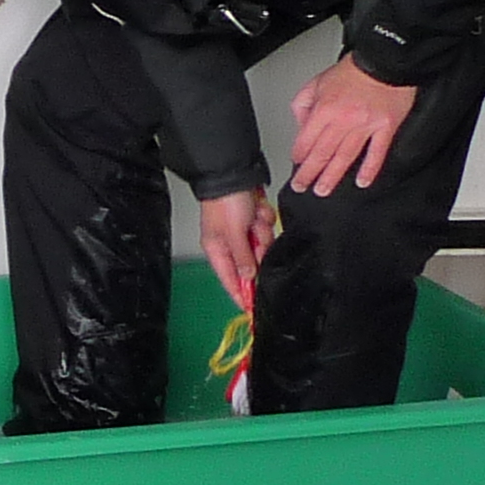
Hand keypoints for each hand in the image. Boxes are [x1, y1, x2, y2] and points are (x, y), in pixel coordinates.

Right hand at [197, 188, 275, 311]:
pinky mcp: (254, 221)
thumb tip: (248, 277)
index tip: (250, 311)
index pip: (230, 280)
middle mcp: (229, 244)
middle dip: (258, 248)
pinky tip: (258, 210)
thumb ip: (243, 258)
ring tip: (255, 217)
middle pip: (252, 261)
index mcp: (216, 250)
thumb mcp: (234, 234)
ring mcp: (243, 232)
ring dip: (262, 231)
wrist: (235, 174)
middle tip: (255, 234)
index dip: (240, 295)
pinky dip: (265, 219)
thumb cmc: (225, 202)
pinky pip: (267, 230)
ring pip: (262, 245)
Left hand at [289, 54, 417, 196]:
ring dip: (332, 176)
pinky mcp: (386, 127)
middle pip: (322, 153)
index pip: (306, 139)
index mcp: (325, 108)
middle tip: (302, 186)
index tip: (296, 164)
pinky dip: (369, 169)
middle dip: (309, 173)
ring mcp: (366, 125)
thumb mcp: (318, 81)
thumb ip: (304, 104)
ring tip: (323, 189)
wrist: (386, 60)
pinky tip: (362, 182)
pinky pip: (377, 153)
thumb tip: (301, 126)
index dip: (299, 155)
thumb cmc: (354, 70)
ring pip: (345, 157)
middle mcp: (344, 119)